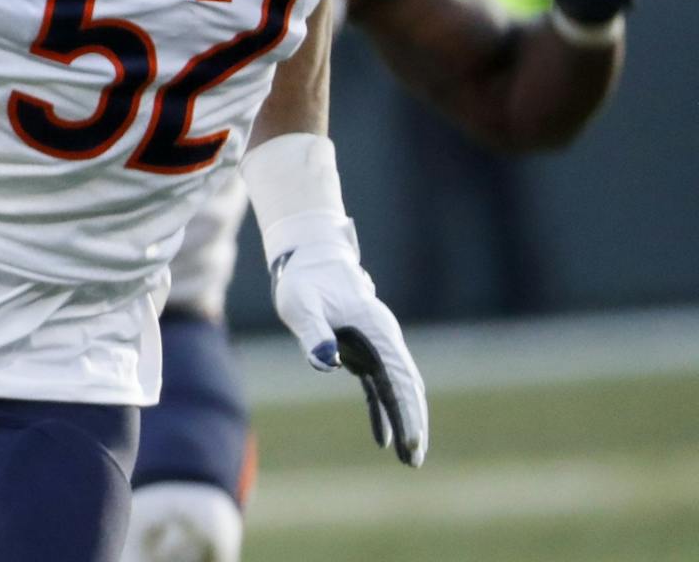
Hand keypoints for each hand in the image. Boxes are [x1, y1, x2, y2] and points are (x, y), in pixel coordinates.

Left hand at [266, 219, 427, 466]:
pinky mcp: (362, 351)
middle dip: (414, 423)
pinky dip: (383, 410)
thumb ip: (313, 331)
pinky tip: (383, 439)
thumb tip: (326, 361)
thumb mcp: (302, 303)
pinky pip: (378, 387)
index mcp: (376, 330)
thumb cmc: (304, 279)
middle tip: (416, 460)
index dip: (406, 410)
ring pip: (396, 390)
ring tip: (410, 459)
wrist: (308, 258)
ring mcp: (375, 347)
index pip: (399, 377)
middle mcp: (383, 340)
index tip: (411, 440)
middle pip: (406, 387)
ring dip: (403, 421)